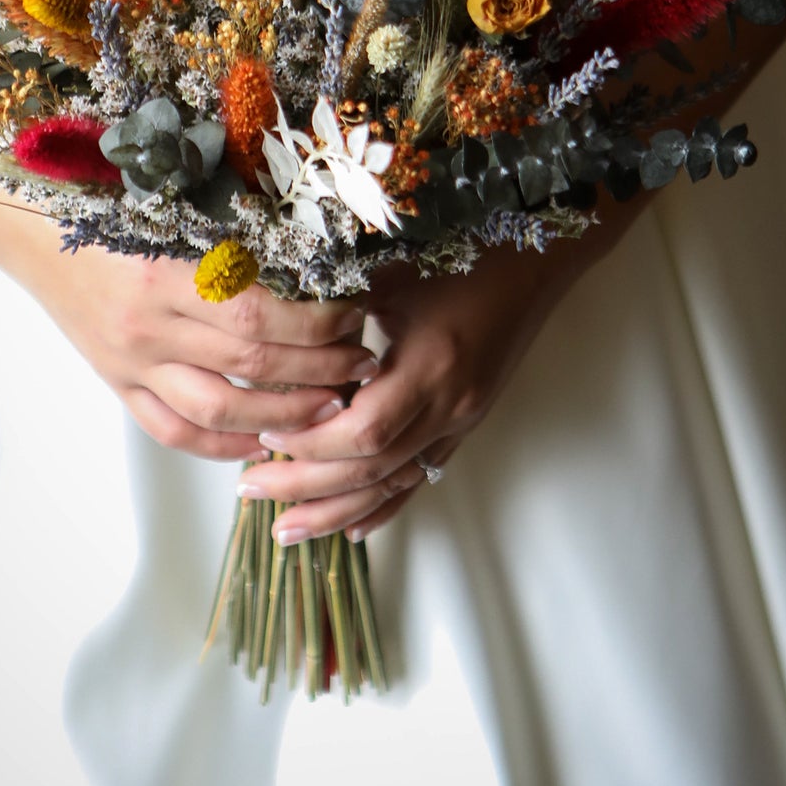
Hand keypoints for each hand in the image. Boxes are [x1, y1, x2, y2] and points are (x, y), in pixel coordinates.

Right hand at [0, 199, 375, 460]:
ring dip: (286, 415)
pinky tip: (265, 439)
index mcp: (166, 268)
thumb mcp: (174, 202)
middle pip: (252, 364)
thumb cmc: (109, 200)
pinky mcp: (118, 384)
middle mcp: (147, 322)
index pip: (260, 311)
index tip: (357, 313)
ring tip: (332, 407)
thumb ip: (235, 226)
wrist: (31, 227)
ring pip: (221, 409)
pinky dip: (225, 443)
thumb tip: (318, 243)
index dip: (318, 321)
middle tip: (363, 363)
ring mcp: (130, 361)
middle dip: (320, 369)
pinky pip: (176, 430)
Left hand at [244, 228, 605, 543]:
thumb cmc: (464, 255)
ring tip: (287, 529)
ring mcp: (461, 421)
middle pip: (372, 469)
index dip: (311, 442)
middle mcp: (448, 404)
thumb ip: (337, 306)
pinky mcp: (466, 425)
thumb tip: (271, 323)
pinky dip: (384, 506)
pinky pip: (421, 479)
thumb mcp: (395, 272)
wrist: (533, 264)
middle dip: (308, 486)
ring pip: (395, 485)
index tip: (264, 436)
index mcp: (429, 366)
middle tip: (252, 490)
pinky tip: (351, 528)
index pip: (362, 431)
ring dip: (338, 510)